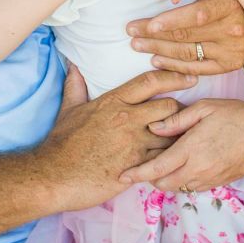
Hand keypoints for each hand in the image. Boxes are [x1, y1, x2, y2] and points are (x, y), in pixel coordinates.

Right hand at [39, 65, 195, 210]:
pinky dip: (170, 159)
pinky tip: (171, 161)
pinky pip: (164, 159)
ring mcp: (134, 145)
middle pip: (170, 106)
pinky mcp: (138, 168)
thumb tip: (74, 66)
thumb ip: (76, 86)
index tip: (188, 77)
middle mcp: (128, 120)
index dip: (173, 76)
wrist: (55, 176)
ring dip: (178, 137)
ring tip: (181, 140)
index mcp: (114, 102)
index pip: (150, 82)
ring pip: (172, 135)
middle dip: (180, 110)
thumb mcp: (69, 110)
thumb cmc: (61, 144)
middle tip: (182, 116)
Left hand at [120, 99, 243, 191]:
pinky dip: (182, 180)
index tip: (122, 176)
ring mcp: (209, 179)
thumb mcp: (205, 108)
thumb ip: (177, 119)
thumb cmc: (238, 116)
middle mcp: (198, 169)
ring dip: (166, 180)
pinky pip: (192, 187)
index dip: (136, 174)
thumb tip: (153, 127)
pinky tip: (182, 165)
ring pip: (177, 187)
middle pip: (163, 184)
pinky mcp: (218, 183)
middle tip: (142, 165)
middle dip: (149, 178)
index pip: (157, 168)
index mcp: (191, 149)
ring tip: (161, 163)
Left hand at [126, 0, 243, 74]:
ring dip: (159, 50)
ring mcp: (231, 50)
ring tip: (137, 44)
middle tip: (131, 32)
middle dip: (153, 35)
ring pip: (188, 53)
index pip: (195, 16)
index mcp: (229, 6)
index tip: (144, 23)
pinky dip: (174, 66)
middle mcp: (231, 30)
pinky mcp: (229, 65)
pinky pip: (197, 68)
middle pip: (186, 35)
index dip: (169, 21)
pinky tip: (155, 60)